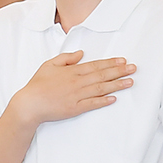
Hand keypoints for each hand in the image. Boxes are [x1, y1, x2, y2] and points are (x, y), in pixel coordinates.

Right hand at [8, 49, 134, 125]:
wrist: (30, 104)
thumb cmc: (37, 85)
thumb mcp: (49, 65)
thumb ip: (66, 58)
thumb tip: (80, 54)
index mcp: (72, 71)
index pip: (95, 65)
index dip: (110, 63)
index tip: (122, 61)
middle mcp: (77, 82)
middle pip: (102, 75)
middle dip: (119, 71)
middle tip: (133, 68)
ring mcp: (77, 96)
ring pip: (101, 89)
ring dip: (117, 85)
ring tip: (130, 82)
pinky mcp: (75, 108)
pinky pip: (92, 104)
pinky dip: (103, 101)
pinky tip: (114, 98)